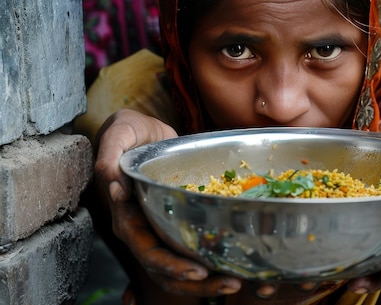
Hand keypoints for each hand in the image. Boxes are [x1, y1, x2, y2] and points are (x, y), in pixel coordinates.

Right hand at [93, 109, 242, 297]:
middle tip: (230, 283)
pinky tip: (232, 267)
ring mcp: (155, 230)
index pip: (146, 250)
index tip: (198, 271)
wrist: (140, 133)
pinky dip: (208, 264)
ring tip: (235, 283)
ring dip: (204, 282)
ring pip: (176, 270)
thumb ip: (111, 152)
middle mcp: (139, 229)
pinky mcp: (171, 224)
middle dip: (195, 281)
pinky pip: (186, 253)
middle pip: (164, 269)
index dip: (170, 264)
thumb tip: (112, 180)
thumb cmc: (128, 131)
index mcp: (126, 214)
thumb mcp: (120, 131)